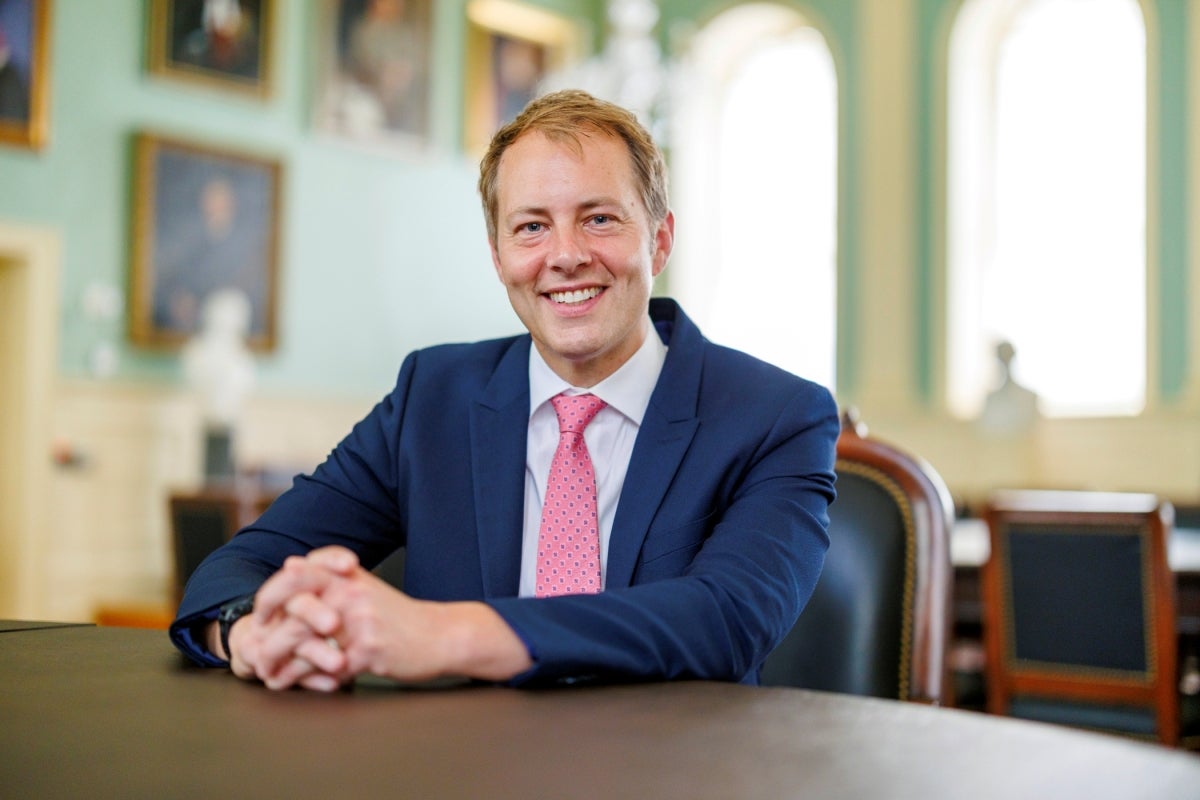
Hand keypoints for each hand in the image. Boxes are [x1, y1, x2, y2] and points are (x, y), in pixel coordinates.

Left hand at [223, 545, 533, 688]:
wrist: (440, 635)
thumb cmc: (399, 616)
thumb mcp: (366, 587)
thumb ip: (328, 576)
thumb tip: (288, 564)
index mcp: (348, 578)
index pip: (296, 576)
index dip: (271, 596)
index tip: (260, 616)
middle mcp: (351, 595)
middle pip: (294, 612)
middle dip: (269, 637)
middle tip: (257, 654)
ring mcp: (359, 624)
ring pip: (304, 642)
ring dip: (279, 662)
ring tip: (268, 675)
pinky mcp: (368, 652)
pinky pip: (324, 668)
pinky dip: (303, 679)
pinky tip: (293, 685)